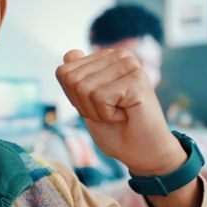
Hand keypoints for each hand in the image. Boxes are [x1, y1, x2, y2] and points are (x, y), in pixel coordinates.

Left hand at [55, 49, 183, 175]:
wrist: (143, 152)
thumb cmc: (116, 130)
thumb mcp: (87, 103)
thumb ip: (77, 79)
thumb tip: (69, 53)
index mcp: (105, 58)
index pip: (63, 73)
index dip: (73, 99)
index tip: (96, 107)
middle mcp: (118, 55)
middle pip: (71, 80)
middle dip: (84, 106)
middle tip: (108, 113)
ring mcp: (129, 65)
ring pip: (84, 88)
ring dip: (96, 111)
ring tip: (118, 114)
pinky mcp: (136, 79)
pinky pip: (100, 98)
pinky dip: (107, 114)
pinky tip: (125, 115)